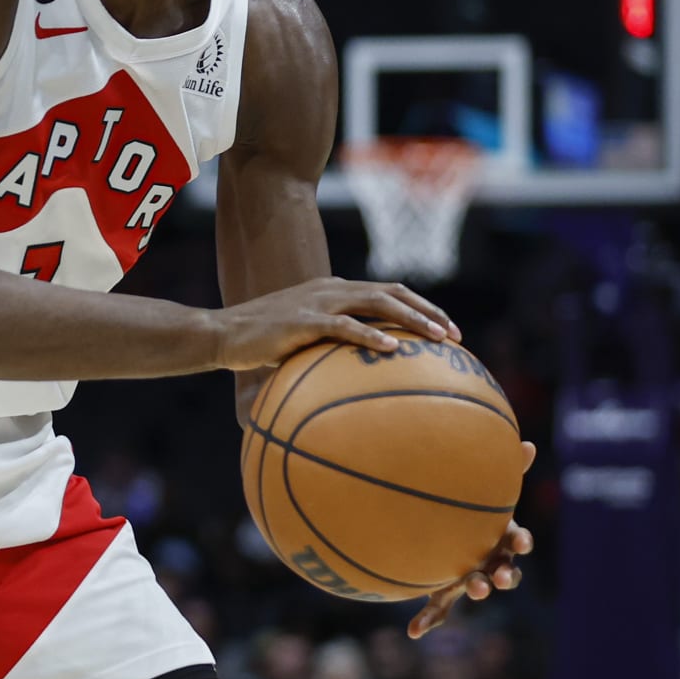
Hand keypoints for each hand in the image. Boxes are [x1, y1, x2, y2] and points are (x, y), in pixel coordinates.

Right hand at [211, 277, 460, 371]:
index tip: (449, 330)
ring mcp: (318, 302)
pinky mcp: (303, 320)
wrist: (223, 334)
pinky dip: (371, 336)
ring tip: (438, 337)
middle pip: (391, 293)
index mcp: (334, 292)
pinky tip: (393, 351)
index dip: (421, 307)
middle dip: (428, 311)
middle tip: (456, 336)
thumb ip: (330, 352)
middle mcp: (331, 290)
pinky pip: (345, 327)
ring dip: (411, 318)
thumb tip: (357, 388)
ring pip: (376, 302)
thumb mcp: (302, 343)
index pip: (387, 292)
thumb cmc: (260, 345)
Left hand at [409, 441, 537, 638]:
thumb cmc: (473, 510)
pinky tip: (412, 631)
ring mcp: (469, 577)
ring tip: (476, 588)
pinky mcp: (446, 591)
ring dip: (479, 588)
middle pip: (505, 572)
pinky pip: (438, 609)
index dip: (521, 543)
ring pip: (477, 587)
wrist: (447, 533)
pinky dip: (426, 621)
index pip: (518, 541)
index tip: (520, 543)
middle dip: (504, 576)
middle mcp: (491, 562)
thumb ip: (508, 468)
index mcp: (500, 539)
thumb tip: (529, 444)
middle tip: (498, 577)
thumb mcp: (489, 489)